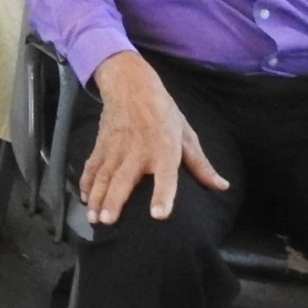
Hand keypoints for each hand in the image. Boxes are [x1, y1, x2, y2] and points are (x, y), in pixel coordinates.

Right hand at [80, 53, 229, 223]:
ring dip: (97, 197)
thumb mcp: (186, 135)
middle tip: (108, 221)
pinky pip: (92, 167)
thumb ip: (200, 164)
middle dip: (114, 200)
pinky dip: (86, 183)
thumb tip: (222, 186)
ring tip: (94, 218)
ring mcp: (116, 149)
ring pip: (104, 176)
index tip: (159, 215)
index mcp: (164, 149)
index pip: (166, 176)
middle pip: (124, 179)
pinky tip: (84, 199)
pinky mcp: (101, 146)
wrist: (132, 86)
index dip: (163, 195)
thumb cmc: (164, 113)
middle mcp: (138, 151)